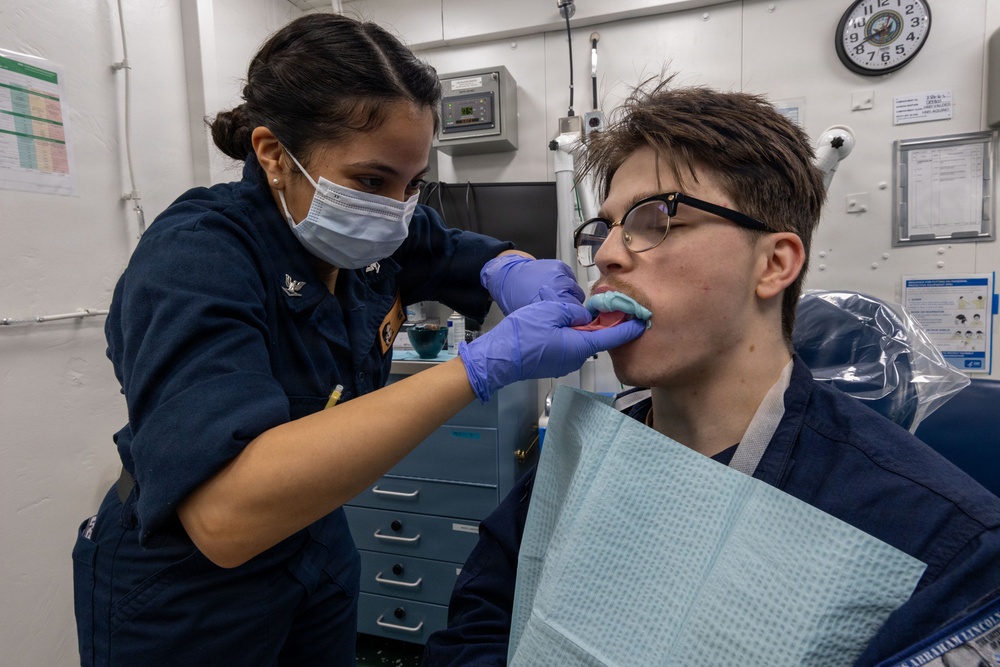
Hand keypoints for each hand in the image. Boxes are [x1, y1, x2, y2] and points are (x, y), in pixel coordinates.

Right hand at [457, 292, 645, 402]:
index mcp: (580, 346)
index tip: (643, 319)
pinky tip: (566, 323)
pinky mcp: (554, 363)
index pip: (613, 337)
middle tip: (613, 306)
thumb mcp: (551, 311)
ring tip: (585, 312)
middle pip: (598, 339)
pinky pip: (571, 346)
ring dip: (587, 329)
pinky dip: (574, 335)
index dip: (629, 327)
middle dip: (606, 324)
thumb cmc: (524, 334)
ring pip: (583, 342)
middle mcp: (577, 358)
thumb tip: (585, 315)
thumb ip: (574, 311)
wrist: (498, 357)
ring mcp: (565, 363)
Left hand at [481, 255, 585, 314]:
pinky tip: (555, 286)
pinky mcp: (560, 267)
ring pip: (577, 292)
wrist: (508, 276)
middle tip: (561, 311)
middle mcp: (557, 289)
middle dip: (573, 310)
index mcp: (549, 304)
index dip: (573, 322)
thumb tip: (565, 331)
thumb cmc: (515, 298)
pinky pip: (573, 279)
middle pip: (578, 305)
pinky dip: (567, 284)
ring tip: (557, 297)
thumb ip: (549, 324)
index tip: (571, 323)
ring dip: (571, 296)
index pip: (574, 316)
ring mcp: (559, 276)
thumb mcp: (531, 318)